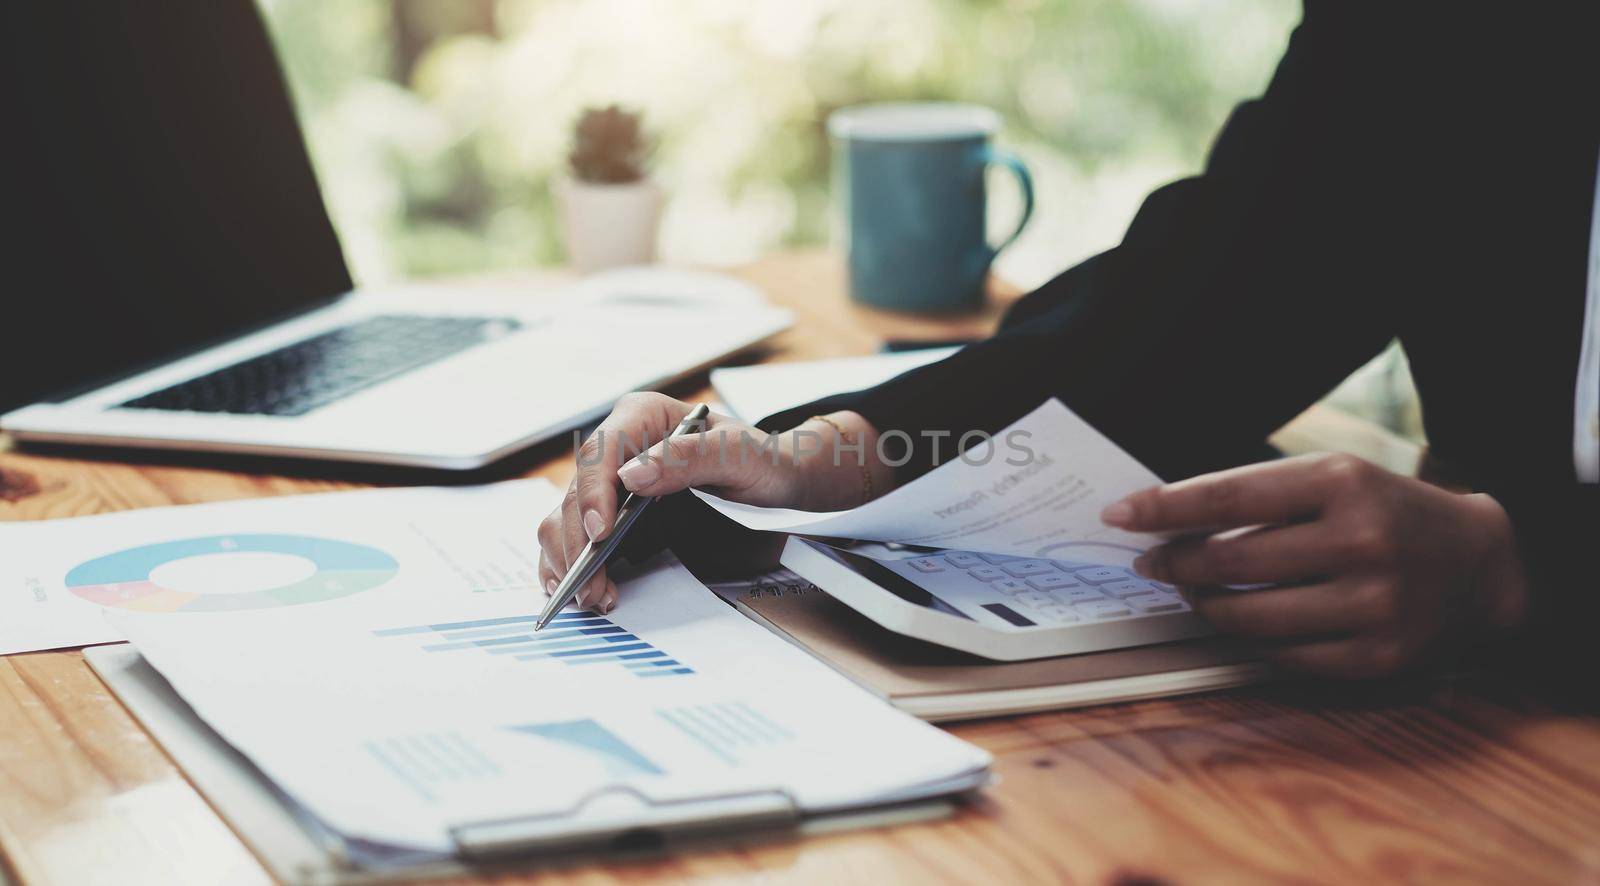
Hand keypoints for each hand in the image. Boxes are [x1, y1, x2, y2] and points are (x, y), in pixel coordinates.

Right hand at [537, 392, 886, 613]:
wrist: (774, 481)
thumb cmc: (759, 459)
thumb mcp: (739, 453)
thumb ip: (690, 458)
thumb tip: (631, 475)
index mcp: (642, 416)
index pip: (601, 453)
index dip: (591, 493)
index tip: (599, 533)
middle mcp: (618, 447)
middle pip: (575, 492)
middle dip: (579, 541)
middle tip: (591, 585)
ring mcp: (610, 482)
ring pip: (566, 517)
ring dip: (571, 559)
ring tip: (595, 595)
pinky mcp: (610, 513)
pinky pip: (575, 536)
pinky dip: (572, 564)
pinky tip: (587, 588)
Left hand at [1101, 453, 1528, 677]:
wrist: (1482, 565)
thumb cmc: (1385, 511)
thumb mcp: (1333, 478)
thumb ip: (1256, 495)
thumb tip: (1163, 519)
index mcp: (1344, 483)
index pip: (1228, 495)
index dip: (1164, 508)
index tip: (1118, 515)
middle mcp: (1361, 541)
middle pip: (1231, 560)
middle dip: (1177, 562)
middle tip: (1153, 561)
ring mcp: (1373, 605)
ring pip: (1248, 616)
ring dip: (1204, 604)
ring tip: (1193, 589)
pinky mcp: (1377, 657)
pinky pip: (1281, 655)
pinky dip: (1249, 638)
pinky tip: (1243, 619)